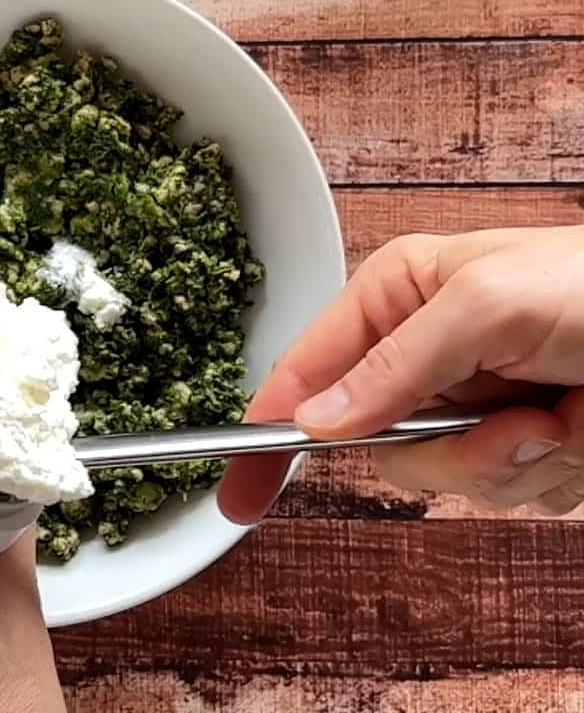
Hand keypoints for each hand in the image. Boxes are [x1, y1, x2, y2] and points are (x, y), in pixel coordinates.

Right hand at [218, 226, 583, 522]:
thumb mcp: (485, 306)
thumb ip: (391, 366)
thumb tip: (315, 419)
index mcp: (397, 296)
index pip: (303, 374)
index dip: (266, 433)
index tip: (238, 491)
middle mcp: (425, 351)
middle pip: (376, 446)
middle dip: (450, 453)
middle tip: (516, 427)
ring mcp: (471, 401)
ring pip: (445, 479)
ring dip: (516, 462)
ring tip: (567, 415)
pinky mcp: (518, 439)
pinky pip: (503, 492)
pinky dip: (553, 473)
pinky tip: (583, 426)